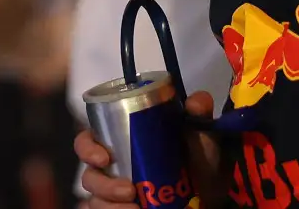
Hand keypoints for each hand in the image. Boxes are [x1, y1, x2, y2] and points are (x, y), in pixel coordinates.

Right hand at [76, 91, 219, 208]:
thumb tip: (196, 101)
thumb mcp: (198, 135)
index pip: (86, 141)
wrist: (212, 193)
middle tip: (129, 191)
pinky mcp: (122, 208)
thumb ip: (198, 113)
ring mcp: (114, 193)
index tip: (104, 159)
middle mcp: (110, 169)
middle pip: (89, 176)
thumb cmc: (197, 160)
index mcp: (117, 142)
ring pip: (96, 201)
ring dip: (110, 206)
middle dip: (104, 186)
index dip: (87, 149)